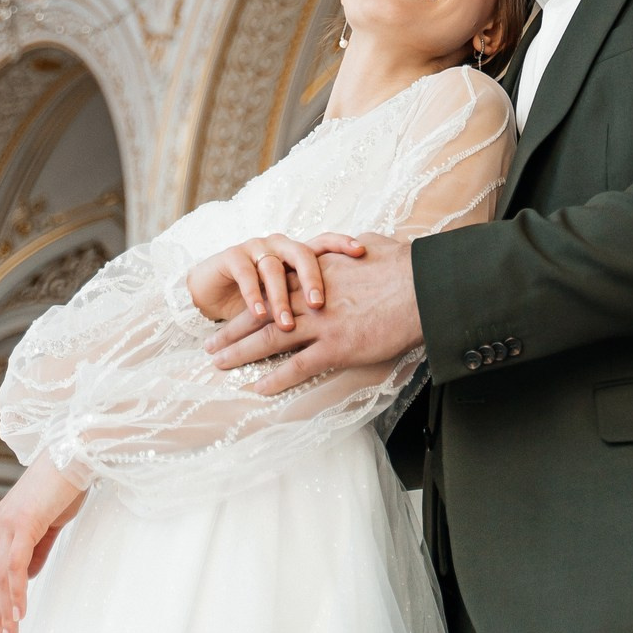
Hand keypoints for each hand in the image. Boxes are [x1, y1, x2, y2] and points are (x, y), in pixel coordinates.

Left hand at [0, 449, 84, 632]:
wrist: (76, 450)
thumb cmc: (66, 483)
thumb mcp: (50, 521)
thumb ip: (36, 549)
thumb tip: (26, 578)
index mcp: (0, 523)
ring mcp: (8, 523)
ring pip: (0, 578)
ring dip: (6, 612)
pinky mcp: (23, 523)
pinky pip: (16, 566)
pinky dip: (17, 591)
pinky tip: (20, 613)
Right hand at [187, 233, 366, 332]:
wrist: (212, 292)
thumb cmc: (258, 298)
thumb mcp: (287, 300)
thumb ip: (310, 301)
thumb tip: (351, 315)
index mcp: (296, 252)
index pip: (324, 242)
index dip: (342, 244)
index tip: (362, 252)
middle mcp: (279, 245)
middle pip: (301, 254)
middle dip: (311, 279)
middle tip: (318, 304)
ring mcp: (255, 248)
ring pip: (273, 268)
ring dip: (280, 298)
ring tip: (287, 324)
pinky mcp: (232, 257)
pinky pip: (245, 274)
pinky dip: (253, 296)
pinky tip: (259, 315)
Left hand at [204, 234, 421, 391]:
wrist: (421, 287)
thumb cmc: (402, 264)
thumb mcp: (369, 245)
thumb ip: (350, 249)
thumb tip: (351, 244)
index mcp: (318, 271)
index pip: (274, 286)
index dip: (251, 300)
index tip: (233, 310)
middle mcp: (313, 297)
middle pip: (262, 313)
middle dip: (233, 330)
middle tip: (210, 345)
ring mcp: (323, 323)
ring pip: (271, 339)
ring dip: (242, 353)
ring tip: (219, 364)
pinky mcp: (337, 346)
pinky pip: (298, 366)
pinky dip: (275, 379)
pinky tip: (257, 388)